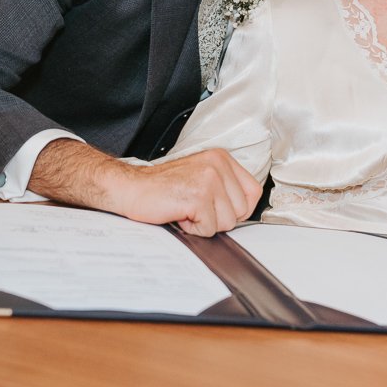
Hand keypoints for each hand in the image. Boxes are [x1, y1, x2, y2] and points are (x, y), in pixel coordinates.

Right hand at [108, 149, 262, 236]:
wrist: (132, 188)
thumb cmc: (163, 187)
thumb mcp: (201, 176)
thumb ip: (225, 187)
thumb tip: (245, 210)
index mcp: (221, 158)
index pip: (253, 191)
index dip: (238, 208)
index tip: (219, 208)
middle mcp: (217, 165)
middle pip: (242, 210)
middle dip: (219, 217)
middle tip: (195, 207)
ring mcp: (209, 180)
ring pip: (228, 222)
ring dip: (205, 223)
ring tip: (186, 208)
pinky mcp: (198, 197)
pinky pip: (209, 229)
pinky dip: (193, 229)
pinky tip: (180, 214)